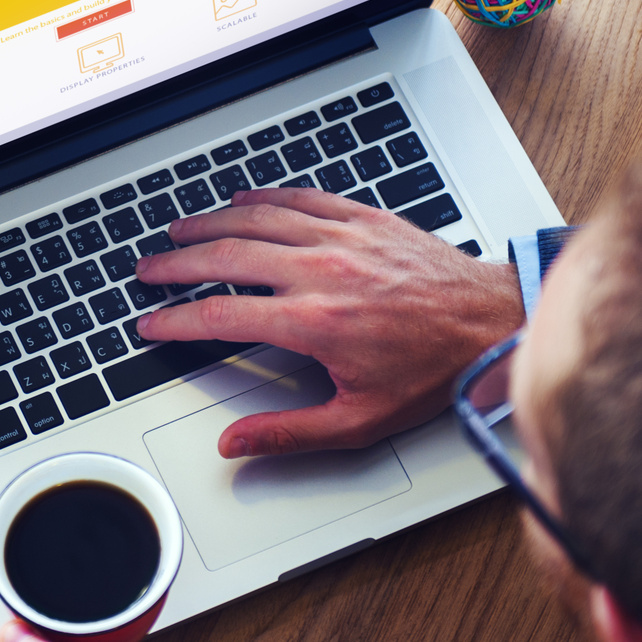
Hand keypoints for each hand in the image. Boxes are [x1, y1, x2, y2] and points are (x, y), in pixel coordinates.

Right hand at [135, 187, 522, 457]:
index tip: (152, 325)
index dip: (175, 321)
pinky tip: (241, 199)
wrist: (493, 324)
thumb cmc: (435, 370)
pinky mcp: (363, 218)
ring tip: (179, 232)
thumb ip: (289, 432)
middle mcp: (321, 271)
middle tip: (148, 270)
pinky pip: (299, 198)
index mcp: (314, 322)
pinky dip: (262, 197)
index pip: (221, 315)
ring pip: (255, 219)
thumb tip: (236, 444)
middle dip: (176, 264)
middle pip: (225, 257)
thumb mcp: (361, 420)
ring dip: (209, 224)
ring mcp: (341, 238)